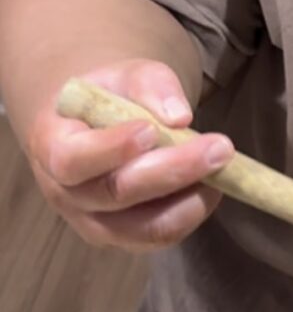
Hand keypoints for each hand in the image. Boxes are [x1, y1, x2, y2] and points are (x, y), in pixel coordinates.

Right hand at [25, 58, 232, 251]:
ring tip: (223, 168)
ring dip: (189, 201)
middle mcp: (66, 193)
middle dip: (173, 171)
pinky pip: (158, 236)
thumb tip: (179, 117)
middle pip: (116, 194)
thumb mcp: (126, 74)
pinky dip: (190, 213)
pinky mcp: (122, 236)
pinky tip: (210, 184)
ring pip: (142, 228)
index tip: (150, 130)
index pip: (72, 159)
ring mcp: (92, 222)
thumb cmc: (110, 96)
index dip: (111, 149)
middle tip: (221, 147)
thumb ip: (150, 84)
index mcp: (51, 145)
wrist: (97, 123)